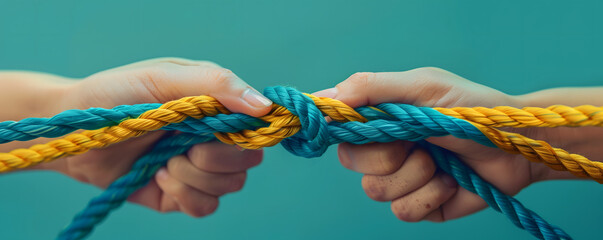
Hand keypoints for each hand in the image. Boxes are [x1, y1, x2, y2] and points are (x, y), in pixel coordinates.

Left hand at [33, 58, 272, 216]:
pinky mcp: (180, 195)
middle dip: (216, 157)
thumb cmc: (117, 94)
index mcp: (216, 108)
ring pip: (230, 185)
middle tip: (185, 146)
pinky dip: (184, 193)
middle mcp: (213, 138)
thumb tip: (265, 107)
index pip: (256, 126)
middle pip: (248, 161)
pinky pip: (205, 207)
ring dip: (194, 176)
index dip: (251, 134)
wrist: (74, 133)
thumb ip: (216, 85)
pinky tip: (159, 176)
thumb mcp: (165, 77)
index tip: (226, 132)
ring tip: (163, 161)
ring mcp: (198, 168)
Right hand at [313, 67, 568, 221]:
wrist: (517, 146)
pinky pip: (402, 211)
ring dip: (414, 175)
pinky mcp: (419, 206)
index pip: (340, 126)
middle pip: (352, 160)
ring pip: (375, 190)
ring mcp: (401, 179)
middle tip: (417, 142)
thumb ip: (373, 88)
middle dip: (387, 154)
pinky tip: (450, 181)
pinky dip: (430, 196)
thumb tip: (326, 97)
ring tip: (441, 162)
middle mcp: (386, 148)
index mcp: (382, 118)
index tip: (346, 127)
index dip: (337, 128)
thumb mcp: (423, 86)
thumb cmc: (473, 108)